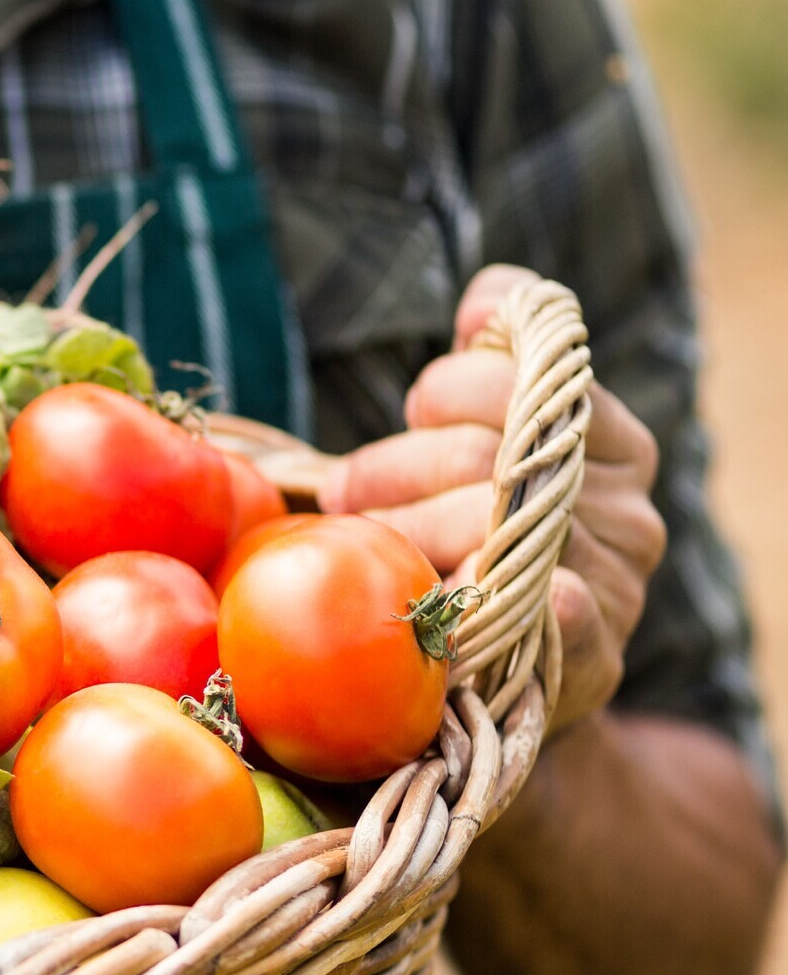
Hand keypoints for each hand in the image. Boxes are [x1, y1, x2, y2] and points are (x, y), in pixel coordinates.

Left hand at [319, 265, 666, 731]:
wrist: (515, 677)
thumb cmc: (487, 543)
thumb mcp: (494, 452)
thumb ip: (493, 374)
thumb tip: (488, 297)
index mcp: (613, 440)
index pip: (528, 374)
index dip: (449, 387)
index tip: (413, 412)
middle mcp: (628, 506)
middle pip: (488, 450)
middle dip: (394, 466)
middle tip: (345, 492)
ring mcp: (617, 583)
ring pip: (487, 526)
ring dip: (403, 533)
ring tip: (364, 545)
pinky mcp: (597, 656)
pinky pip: (565, 612)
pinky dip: (518, 597)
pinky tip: (483, 594)